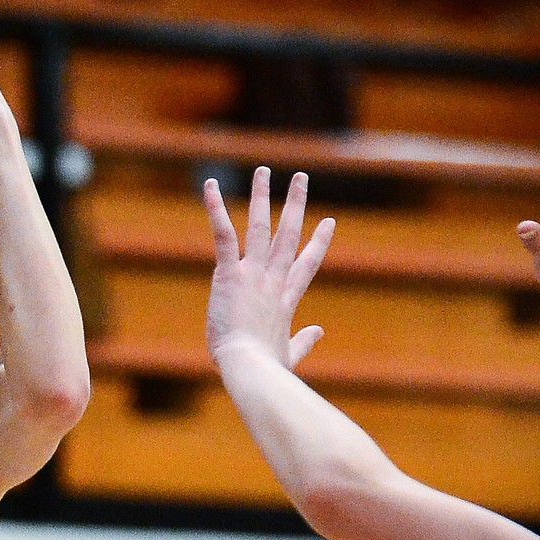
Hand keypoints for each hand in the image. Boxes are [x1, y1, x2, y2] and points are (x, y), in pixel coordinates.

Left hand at [204, 167, 334, 368]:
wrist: (250, 367)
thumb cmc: (265, 367)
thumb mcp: (290, 354)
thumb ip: (305, 341)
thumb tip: (319, 331)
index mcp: (286, 299)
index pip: (307, 264)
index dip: (318, 242)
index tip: (329, 222)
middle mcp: (273, 280)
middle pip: (288, 234)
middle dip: (294, 203)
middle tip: (300, 178)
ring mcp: (253, 274)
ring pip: (261, 226)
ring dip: (262, 196)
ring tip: (264, 171)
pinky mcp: (230, 274)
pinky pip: (223, 234)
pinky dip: (216, 209)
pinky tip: (210, 185)